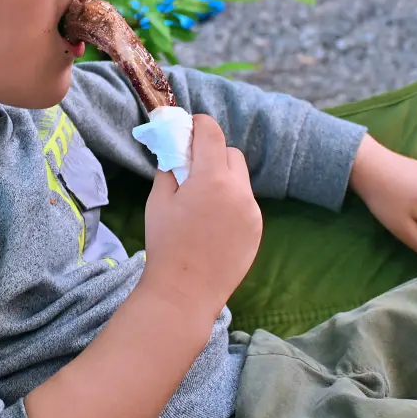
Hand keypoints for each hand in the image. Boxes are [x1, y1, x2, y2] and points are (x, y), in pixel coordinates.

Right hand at [141, 115, 262, 319]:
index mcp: (211, 178)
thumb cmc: (166, 244)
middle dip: (213, 153)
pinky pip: (245, 202)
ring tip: (202, 201)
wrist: (185, 292)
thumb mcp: (159, 200)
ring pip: (240, 179)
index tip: (188, 129)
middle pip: (231, 153)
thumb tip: (177, 152)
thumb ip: (170, 169)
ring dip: (223, 178)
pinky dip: (231, 201)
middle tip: (192, 168)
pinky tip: (213, 222)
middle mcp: (238, 190)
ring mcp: (252, 211)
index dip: (199, 125)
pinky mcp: (257, 229)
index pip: (212, 132)